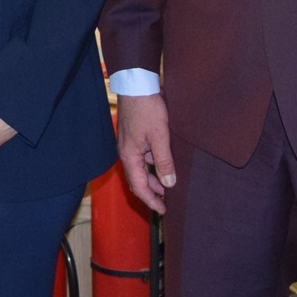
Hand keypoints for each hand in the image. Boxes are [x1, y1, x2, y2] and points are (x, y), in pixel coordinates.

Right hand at [115, 93, 175, 213]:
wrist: (137, 85)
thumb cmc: (147, 110)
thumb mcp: (160, 137)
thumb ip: (164, 162)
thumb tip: (169, 184)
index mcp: (130, 156)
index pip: (138, 186)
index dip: (151, 200)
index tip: (163, 211)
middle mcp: (127, 152)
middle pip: (137, 180)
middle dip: (150, 193)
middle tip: (164, 203)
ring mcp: (130, 144)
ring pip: (140, 168)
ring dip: (152, 179)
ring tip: (167, 187)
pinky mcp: (134, 136)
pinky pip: (142, 157)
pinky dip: (152, 165)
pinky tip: (163, 164)